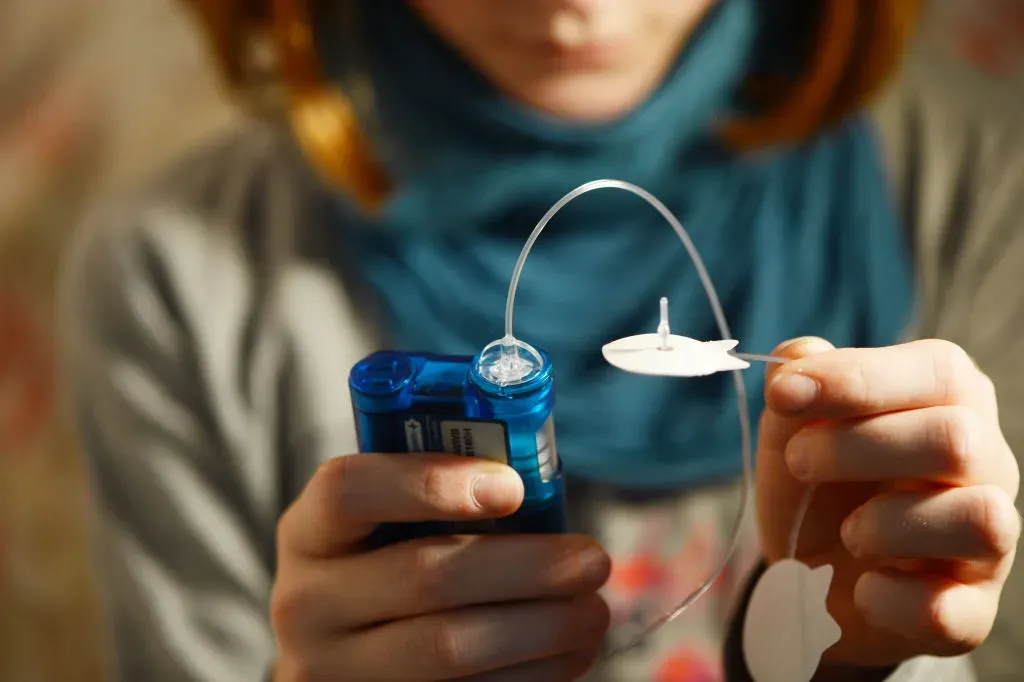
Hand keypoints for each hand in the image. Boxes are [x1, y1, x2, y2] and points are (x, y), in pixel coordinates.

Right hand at [270, 453, 610, 681]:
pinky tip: (568, 654)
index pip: (350, 490)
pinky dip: (530, 675)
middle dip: (526, 567)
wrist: (343, 655)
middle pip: (423, 576)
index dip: (431, 482)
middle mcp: (305, 603)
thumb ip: (439, 498)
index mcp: (310, 532)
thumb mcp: (386, 526)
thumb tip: (537, 489)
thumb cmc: (387, 567)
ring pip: (449, 648)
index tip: (511, 487)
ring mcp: (333, 670)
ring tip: (592, 610)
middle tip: (591, 559)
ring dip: (541, 629)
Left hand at [756, 337, 1019, 667]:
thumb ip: (794, 385)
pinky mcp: (970, 611)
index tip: (784, 395)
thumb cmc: (815, 485)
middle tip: (798, 461)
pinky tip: (862, 587)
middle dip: (856, 447)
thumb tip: (799, 354)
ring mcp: (989, 543)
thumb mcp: (790, 430)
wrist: (808, 579)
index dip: (858, 378)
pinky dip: (889, 598)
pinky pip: (949, 607)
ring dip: (884, 525)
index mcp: (949, 402)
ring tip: (847, 532)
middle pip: (956, 438)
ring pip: (978, 519)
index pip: (938, 370)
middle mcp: (987, 465)